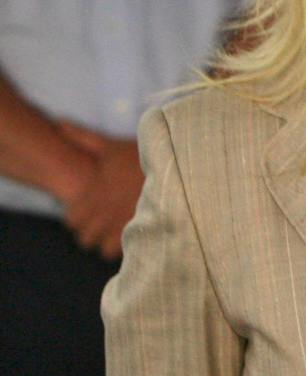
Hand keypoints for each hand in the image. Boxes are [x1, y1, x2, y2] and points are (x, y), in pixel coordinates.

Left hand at [53, 122, 143, 260]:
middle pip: (86, 238)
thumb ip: (84, 138)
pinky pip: (129, 252)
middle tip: (105, 225)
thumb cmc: (141, 156)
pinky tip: (139, 237)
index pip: (73, 220)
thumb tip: (59, 124)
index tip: (90, 213)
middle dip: (94, 233)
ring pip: (104, 249)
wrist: (176, 165)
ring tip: (121, 234)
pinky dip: (131, 248)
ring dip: (111, 243)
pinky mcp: (144, 232)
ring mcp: (124, 224)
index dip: (78, 218)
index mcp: (95, 194)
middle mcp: (106, 213)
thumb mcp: (113, 145)